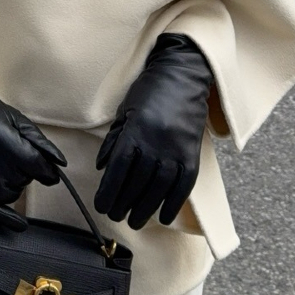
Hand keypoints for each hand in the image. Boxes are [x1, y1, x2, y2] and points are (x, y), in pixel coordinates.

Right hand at [0, 89, 65, 230]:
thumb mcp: (17, 119)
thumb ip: (40, 142)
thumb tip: (60, 163)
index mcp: (10, 146)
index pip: (40, 169)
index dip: (48, 171)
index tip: (50, 173)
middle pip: (26, 180)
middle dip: (24, 169)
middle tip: (7, 152)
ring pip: (14, 194)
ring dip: (13, 184)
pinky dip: (8, 218)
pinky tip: (20, 223)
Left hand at [94, 34, 213, 229]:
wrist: (184, 74)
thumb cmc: (150, 90)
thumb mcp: (125, 110)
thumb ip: (114, 139)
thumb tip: (102, 168)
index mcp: (136, 129)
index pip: (119, 168)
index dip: (109, 190)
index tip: (101, 205)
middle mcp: (157, 140)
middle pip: (137, 181)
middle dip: (124, 203)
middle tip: (116, 216)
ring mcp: (177, 148)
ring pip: (159, 187)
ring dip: (145, 208)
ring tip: (135, 220)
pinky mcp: (192, 152)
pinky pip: (184, 184)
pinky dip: (173, 203)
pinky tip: (163, 216)